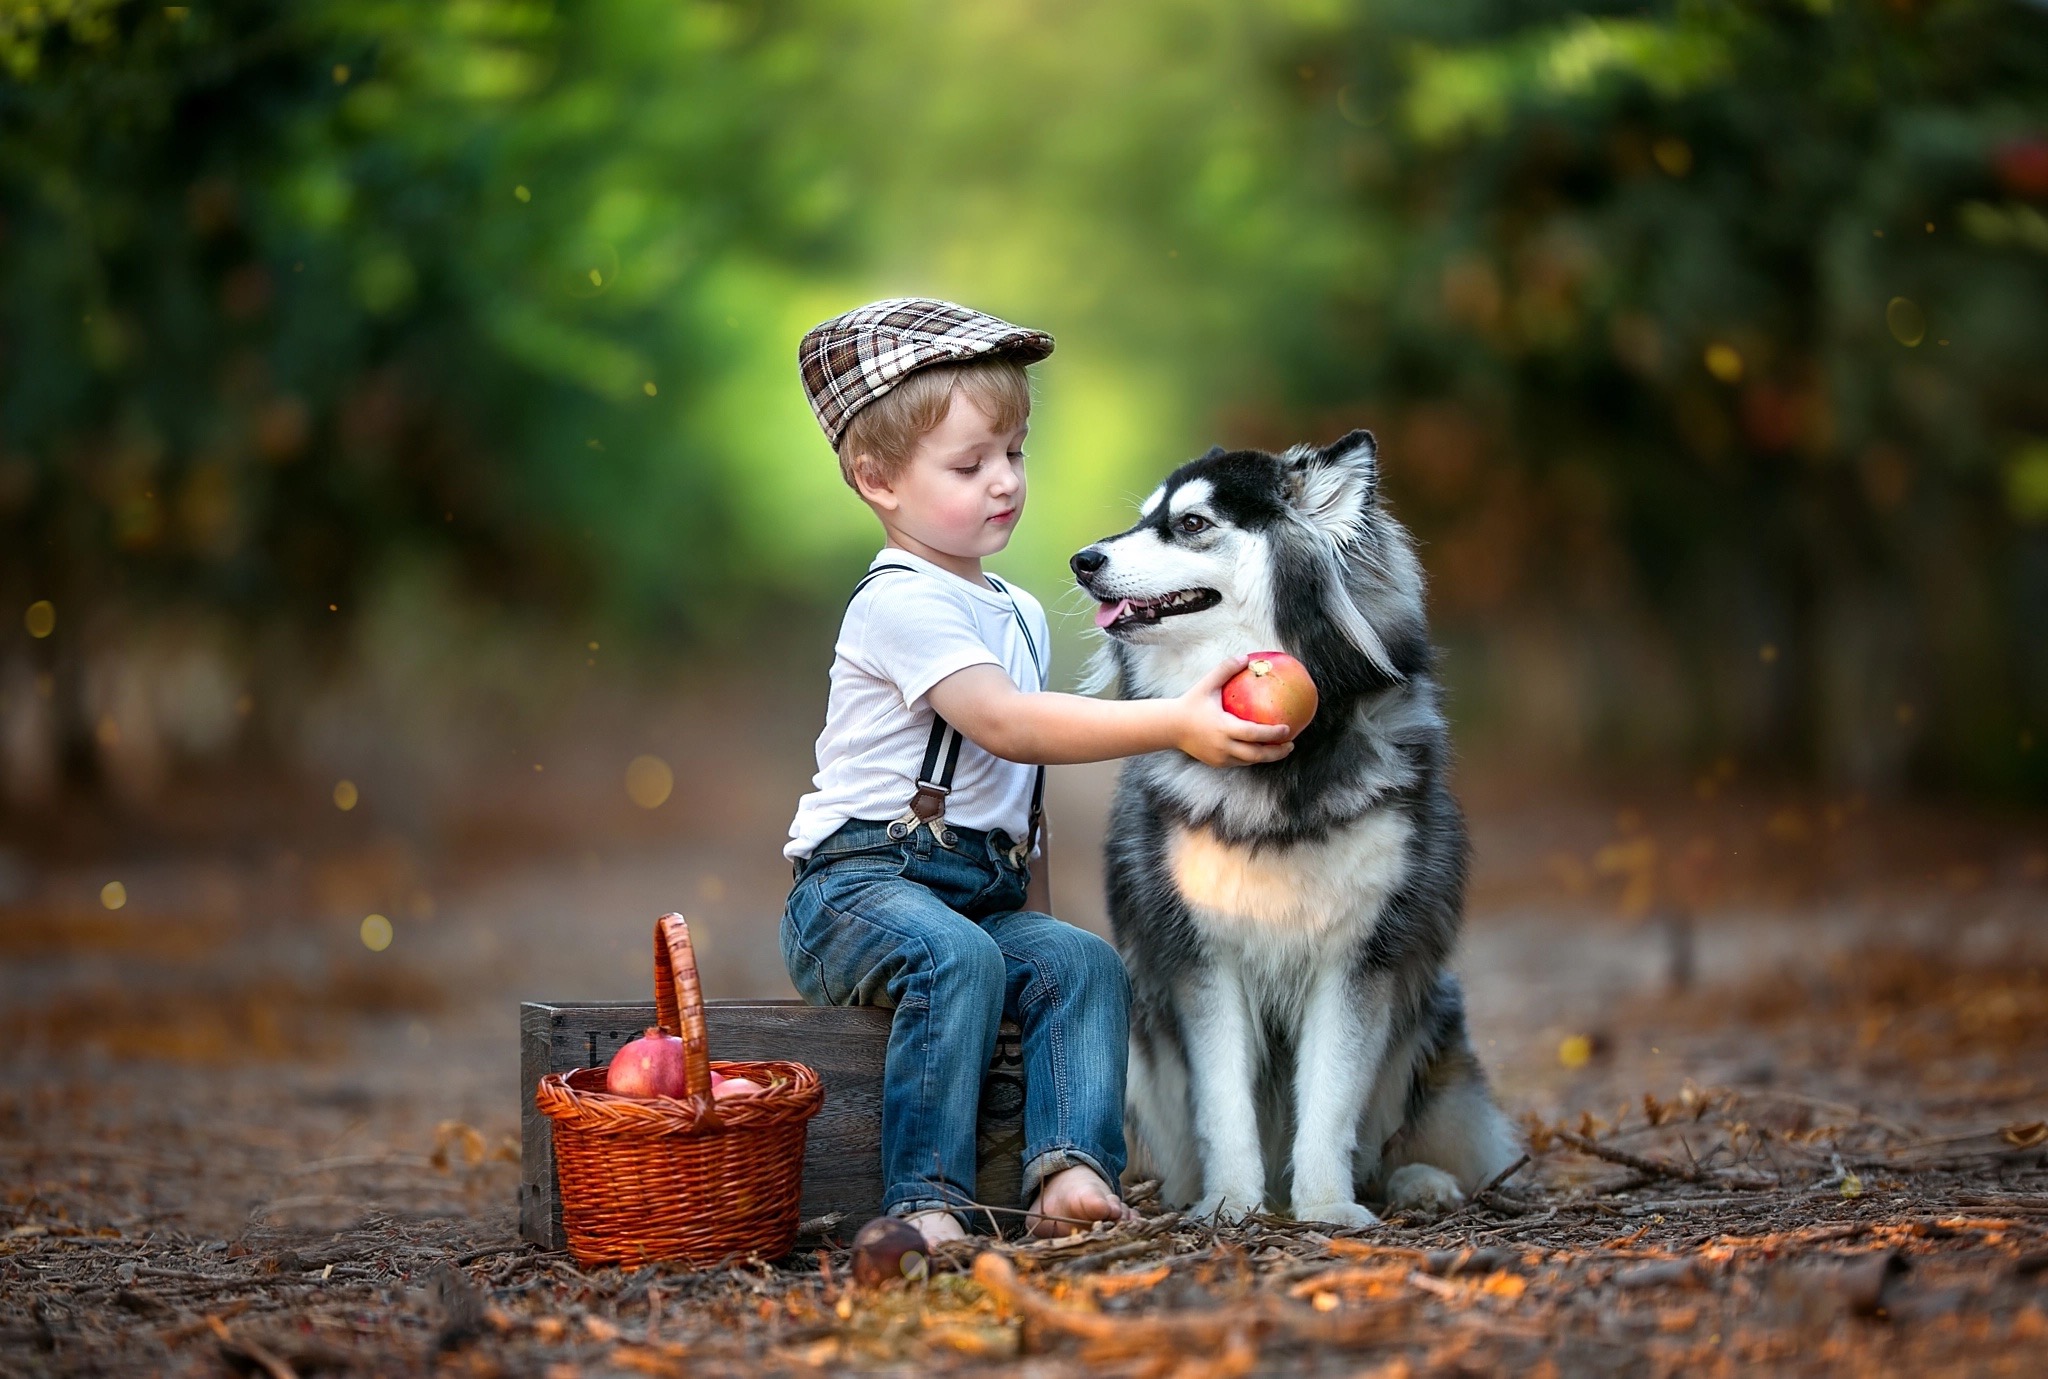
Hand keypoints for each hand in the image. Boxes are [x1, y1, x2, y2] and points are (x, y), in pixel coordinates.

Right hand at [1174, 655, 1296, 766]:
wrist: (1170, 727)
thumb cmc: (1190, 704)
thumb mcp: (1206, 684)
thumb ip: (1225, 670)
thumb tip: (1246, 657)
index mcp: (1223, 728)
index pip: (1253, 734)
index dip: (1272, 734)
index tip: (1288, 729)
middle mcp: (1223, 746)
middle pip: (1256, 755)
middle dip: (1276, 752)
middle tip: (1290, 744)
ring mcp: (1220, 757)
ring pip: (1249, 761)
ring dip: (1266, 756)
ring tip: (1280, 748)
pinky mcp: (1217, 763)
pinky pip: (1240, 762)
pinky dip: (1252, 757)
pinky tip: (1260, 748)